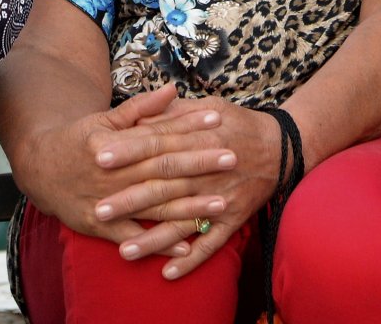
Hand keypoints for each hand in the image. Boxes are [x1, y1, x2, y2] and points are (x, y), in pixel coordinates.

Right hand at [23, 85, 236, 251]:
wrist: (38, 170)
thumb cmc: (76, 140)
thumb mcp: (104, 119)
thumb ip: (140, 108)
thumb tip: (173, 90)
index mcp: (115, 145)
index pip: (159, 135)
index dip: (189, 128)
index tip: (218, 121)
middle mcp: (113, 175)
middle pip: (163, 169)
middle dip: (199, 164)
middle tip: (233, 157)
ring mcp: (108, 203)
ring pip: (155, 205)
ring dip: (189, 206)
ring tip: (221, 203)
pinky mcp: (101, 227)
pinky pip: (135, 237)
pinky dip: (160, 243)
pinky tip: (187, 246)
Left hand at [91, 97, 281, 278]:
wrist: (282, 146)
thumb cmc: (238, 124)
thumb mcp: (208, 107)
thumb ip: (172, 115)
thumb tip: (138, 120)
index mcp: (198, 139)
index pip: (157, 145)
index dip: (128, 151)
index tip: (99, 157)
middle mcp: (207, 172)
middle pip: (163, 186)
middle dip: (130, 199)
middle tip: (99, 210)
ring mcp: (220, 198)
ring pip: (183, 222)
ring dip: (154, 238)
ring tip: (125, 251)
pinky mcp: (233, 219)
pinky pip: (211, 243)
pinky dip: (192, 259)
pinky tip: (169, 272)